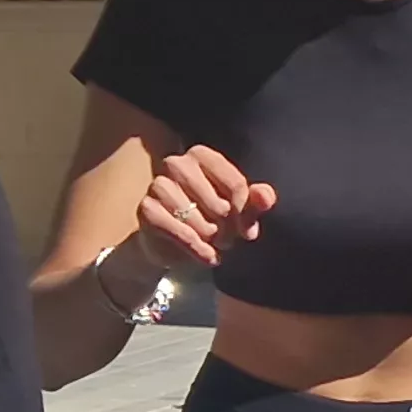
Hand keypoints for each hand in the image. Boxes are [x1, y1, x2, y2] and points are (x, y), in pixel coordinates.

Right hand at [137, 145, 272, 268]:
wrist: (174, 242)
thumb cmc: (211, 218)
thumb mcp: (238, 210)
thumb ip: (256, 201)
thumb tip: (265, 196)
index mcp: (201, 156)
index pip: (236, 184)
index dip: (244, 212)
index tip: (245, 227)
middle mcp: (176, 164)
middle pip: (218, 204)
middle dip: (228, 228)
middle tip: (228, 238)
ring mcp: (158, 185)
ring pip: (197, 219)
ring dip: (210, 237)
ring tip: (214, 243)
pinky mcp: (146, 209)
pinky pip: (179, 231)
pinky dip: (196, 248)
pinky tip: (207, 255)